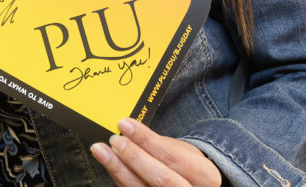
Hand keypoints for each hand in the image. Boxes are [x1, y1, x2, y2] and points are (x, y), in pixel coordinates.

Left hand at [90, 118, 221, 186]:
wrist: (192, 185)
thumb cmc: (185, 166)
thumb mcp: (182, 151)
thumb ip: (158, 145)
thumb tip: (126, 131)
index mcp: (205, 176)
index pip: (172, 156)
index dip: (146, 140)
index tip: (124, 124)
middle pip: (161, 179)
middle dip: (134, 158)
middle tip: (114, 140)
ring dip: (118, 169)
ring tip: (100, 150)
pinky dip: (119, 177)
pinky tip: (109, 164)